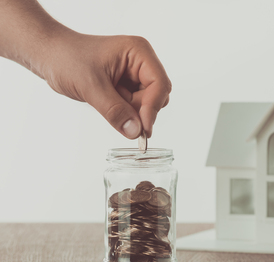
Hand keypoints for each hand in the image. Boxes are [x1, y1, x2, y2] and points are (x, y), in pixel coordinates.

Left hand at [43, 34, 170, 138]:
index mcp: (138, 52)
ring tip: (107, 104)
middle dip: (142, 111)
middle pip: (157, 95)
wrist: (49, 55)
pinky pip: (135, 106)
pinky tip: (107, 104)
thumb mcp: (90, 86)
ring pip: (147, 103)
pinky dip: (125, 112)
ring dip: (132, 112)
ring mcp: (134, 74)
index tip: (143, 128)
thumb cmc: (66, 58)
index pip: (159, 83)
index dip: (152, 107)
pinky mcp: (127, 86)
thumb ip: (115, 110)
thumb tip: (135, 132)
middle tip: (123, 120)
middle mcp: (141, 62)